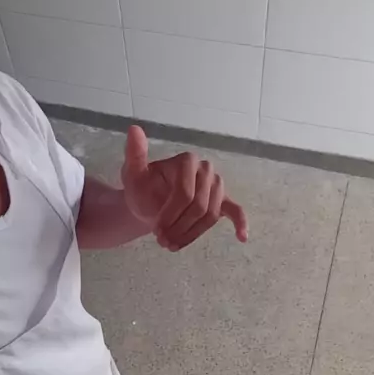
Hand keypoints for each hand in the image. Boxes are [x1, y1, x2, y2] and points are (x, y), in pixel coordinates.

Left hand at [121, 125, 247, 251]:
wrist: (148, 204)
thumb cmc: (141, 188)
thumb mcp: (132, 174)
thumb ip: (134, 153)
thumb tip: (133, 129)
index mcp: (186, 160)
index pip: (184, 193)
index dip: (171, 215)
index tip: (156, 230)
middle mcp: (205, 170)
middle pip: (199, 206)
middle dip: (180, 227)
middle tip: (162, 241)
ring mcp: (215, 185)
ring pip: (210, 215)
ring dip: (192, 234)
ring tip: (172, 245)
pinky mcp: (222, 200)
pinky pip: (235, 210)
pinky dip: (240, 223)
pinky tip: (241, 237)